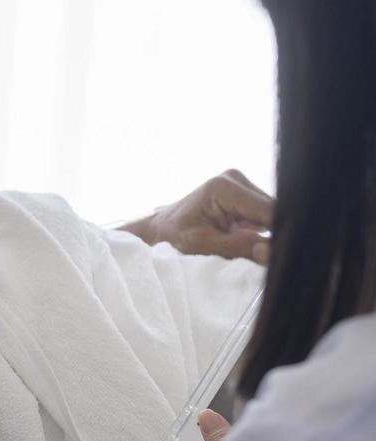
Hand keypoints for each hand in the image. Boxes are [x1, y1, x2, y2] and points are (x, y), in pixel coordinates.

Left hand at [125, 169, 272, 263]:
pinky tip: (254, 248)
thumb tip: (271, 250)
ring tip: (258, 255)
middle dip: (274, 236)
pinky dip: (262, 235)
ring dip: (269, 237)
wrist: (156, 234)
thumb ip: (238, 247)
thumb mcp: (201, 247)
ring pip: (272, 216)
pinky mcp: (244, 200)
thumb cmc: (170, 239)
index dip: (280, 233)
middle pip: (274, 211)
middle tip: (269, 260)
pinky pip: (264, 219)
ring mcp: (241, 188)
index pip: (268, 210)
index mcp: (224, 186)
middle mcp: (236, 180)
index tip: (285, 255)